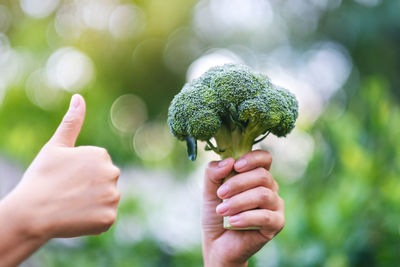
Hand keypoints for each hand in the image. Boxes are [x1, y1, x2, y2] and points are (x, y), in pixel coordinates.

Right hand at [2, 94, 119, 240]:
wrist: (31, 213)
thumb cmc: (41, 177)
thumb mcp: (55, 146)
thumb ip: (72, 122)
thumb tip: (78, 97)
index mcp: (101, 155)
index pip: (97, 166)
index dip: (80, 175)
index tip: (66, 179)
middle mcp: (113, 172)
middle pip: (104, 182)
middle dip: (90, 188)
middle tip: (68, 193)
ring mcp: (112, 196)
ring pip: (106, 200)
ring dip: (93, 204)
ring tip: (71, 205)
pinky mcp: (109, 217)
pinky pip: (105, 218)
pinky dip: (94, 221)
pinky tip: (77, 218)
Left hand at [202, 150, 284, 266]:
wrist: (217, 243)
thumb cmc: (217, 213)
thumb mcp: (209, 189)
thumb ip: (213, 172)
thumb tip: (229, 161)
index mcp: (256, 176)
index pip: (265, 158)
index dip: (253, 158)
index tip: (236, 166)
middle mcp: (270, 188)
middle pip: (262, 175)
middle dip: (238, 183)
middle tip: (220, 194)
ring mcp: (275, 205)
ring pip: (264, 195)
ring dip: (239, 201)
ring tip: (221, 210)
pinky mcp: (277, 223)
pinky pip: (266, 216)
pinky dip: (246, 217)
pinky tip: (232, 222)